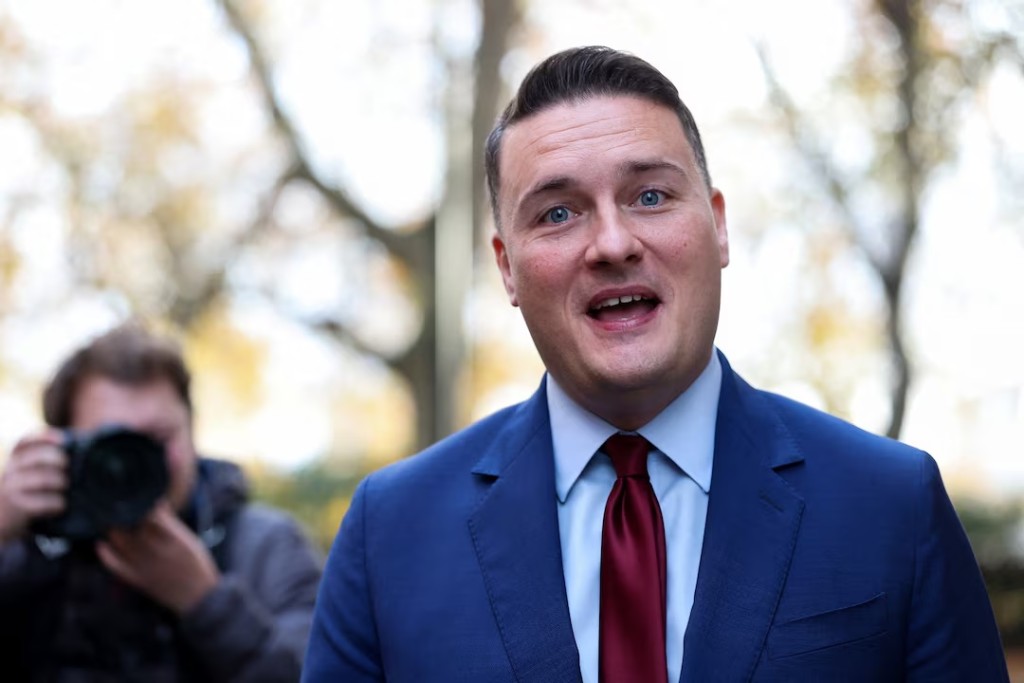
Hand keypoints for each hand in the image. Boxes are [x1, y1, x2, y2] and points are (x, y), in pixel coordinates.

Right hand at [0, 431, 66, 542]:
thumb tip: (75, 448)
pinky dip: (56, 503)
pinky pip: (42, 502)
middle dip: (58, 459)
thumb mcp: (27, 472)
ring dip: (59, 481)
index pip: (25, 442)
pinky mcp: (16, 507)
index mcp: (15, 459)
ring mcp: (11, 488)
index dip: (43, 437)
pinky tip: (61, 505)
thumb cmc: (25, 491)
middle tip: (67, 467)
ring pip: (42, 479)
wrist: (2, 519)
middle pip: (37, 457)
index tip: (62, 440)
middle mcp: (10, 470)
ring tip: (65, 486)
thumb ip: (43, 461)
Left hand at [96, 501, 219, 614]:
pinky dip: (106, 554)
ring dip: (114, 529)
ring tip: (111, 519)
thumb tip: (157, 506)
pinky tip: (101, 544)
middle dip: (125, 514)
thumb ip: (173, 526)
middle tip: (119, 504)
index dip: (142, 504)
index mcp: (173, 539)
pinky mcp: (137, 579)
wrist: (198, 597)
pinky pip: (115, 566)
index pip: (151, 516)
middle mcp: (156, 551)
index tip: (137, 496)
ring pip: (121, 542)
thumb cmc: (197, 566)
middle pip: (133, 527)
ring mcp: (144, 566)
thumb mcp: (191, 541)